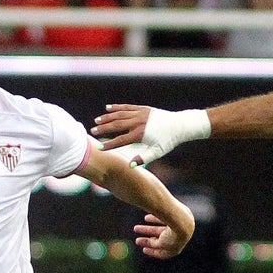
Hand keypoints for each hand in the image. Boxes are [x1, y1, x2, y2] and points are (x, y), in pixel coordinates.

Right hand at [92, 106, 210, 166]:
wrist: (180, 125)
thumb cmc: (168, 141)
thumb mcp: (157, 152)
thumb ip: (144, 158)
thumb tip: (130, 165)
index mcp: (140, 134)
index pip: (121, 140)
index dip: (109, 144)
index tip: (99, 147)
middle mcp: (138, 122)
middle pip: (117, 125)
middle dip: (104, 129)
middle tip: (92, 131)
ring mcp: (140, 114)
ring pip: (120, 115)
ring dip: (107, 117)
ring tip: (97, 121)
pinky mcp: (143, 109)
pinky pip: (127, 107)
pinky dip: (117, 108)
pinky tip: (107, 108)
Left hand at [135, 213, 192, 258]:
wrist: (182, 222)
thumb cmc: (173, 236)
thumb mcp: (160, 244)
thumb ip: (153, 244)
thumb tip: (145, 245)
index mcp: (176, 249)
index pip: (163, 252)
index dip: (153, 251)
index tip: (144, 249)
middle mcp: (177, 239)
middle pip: (160, 241)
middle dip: (147, 241)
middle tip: (137, 240)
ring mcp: (177, 228)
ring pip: (159, 230)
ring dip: (147, 230)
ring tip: (135, 229)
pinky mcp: (175, 218)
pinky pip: (163, 220)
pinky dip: (154, 219)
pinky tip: (146, 218)